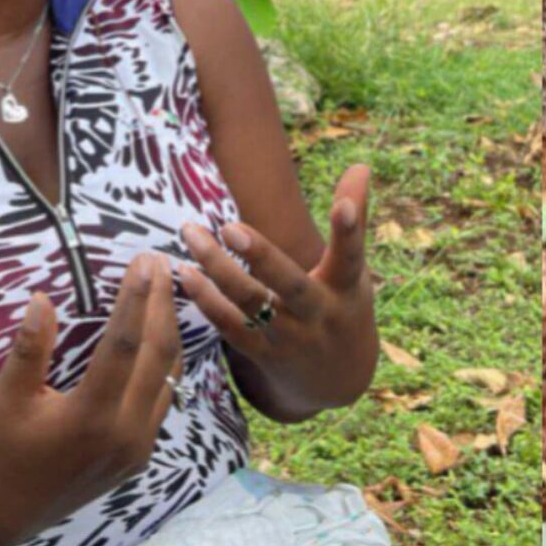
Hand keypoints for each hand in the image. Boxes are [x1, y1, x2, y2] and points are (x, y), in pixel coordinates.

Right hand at [0, 251, 180, 545]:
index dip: (136, 299)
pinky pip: (165, 396)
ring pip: (169, 375)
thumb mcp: (6, 397)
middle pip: (156, 354)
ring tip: (167, 288)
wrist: (8, 509)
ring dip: (169, 329)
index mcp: (90, 418)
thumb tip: (42, 298)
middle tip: (161, 262)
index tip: (145, 261)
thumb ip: (29, 349)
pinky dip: (165, 360)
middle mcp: (125, 433)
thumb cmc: (1, 447)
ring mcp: (139, 446)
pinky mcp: (142, 453)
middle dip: (161, 303)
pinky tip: (160, 333)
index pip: (123, 345)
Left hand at [177, 163, 376, 416]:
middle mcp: (318, 315)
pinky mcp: (263, 355)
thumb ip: (354, 219)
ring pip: (250, 303)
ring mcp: (290, 338)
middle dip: (260, 256)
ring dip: (217, 269)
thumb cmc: (344, 308)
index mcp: (345, 288)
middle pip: (288, 284)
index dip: (350, 230)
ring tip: (191, 234)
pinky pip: (231, 327)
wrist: (338, 382)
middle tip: (228, 226)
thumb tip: (361, 164)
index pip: (350, 255)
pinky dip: (207, 301)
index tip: (344, 205)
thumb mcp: (355, 271)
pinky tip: (185, 274)